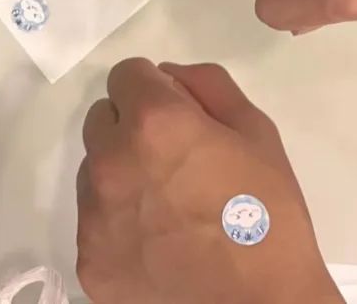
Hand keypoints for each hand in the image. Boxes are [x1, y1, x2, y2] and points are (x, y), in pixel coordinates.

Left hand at [76, 59, 341, 303]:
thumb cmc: (267, 212)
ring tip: (167, 203)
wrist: (258, 303)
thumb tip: (168, 76)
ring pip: (93, 169)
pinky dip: (119, 220)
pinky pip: (94, 218)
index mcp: (155, 121)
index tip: (176, 112)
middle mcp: (112, 160)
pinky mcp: (89, 258)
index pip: (125, 74)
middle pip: (102, 118)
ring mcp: (94, 213)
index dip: (154, 88)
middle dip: (132, 125)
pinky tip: (158, 239)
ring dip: (121, 172)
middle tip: (175, 158)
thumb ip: (208, 85)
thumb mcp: (257, 130)